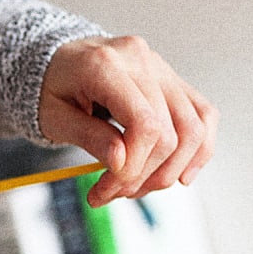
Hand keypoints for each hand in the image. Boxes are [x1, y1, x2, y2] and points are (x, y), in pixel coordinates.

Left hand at [38, 35, 217, 206]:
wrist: (55, 63)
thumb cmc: (49, 89)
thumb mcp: (53, 116)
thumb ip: (88, 137)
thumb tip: (121, 164)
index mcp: (105, 65)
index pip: (144, 124)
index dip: (134, 166)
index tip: (106, 188)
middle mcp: (141, 59)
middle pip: (169, 132)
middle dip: (144, 175)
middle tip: (112, 194)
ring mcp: (161, 67)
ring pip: (194, 126)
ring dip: (171, 169)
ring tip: (138, 188)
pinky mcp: (172, 79)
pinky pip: (202, 115)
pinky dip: (198, 149)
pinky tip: (181, 175)